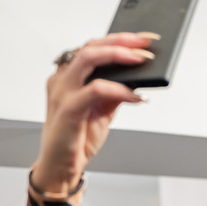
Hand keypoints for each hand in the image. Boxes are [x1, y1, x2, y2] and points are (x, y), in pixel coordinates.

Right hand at [32, 33, 155, 192]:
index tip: (143, 39)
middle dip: (121, 41)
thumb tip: (136, 77)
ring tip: (141, 60)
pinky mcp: (69, 108)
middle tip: (145, 44)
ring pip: (88, 58)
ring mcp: (62, 92)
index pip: (93, 48)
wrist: (61, 166)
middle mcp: (62, 79)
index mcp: (68, 77)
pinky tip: (134, 96)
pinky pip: (96, 89)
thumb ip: (115, 92)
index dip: (118, 39)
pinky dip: (119, 89)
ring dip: (118, 55)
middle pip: (91, 46)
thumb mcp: (102, 111)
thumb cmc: (77, 139)